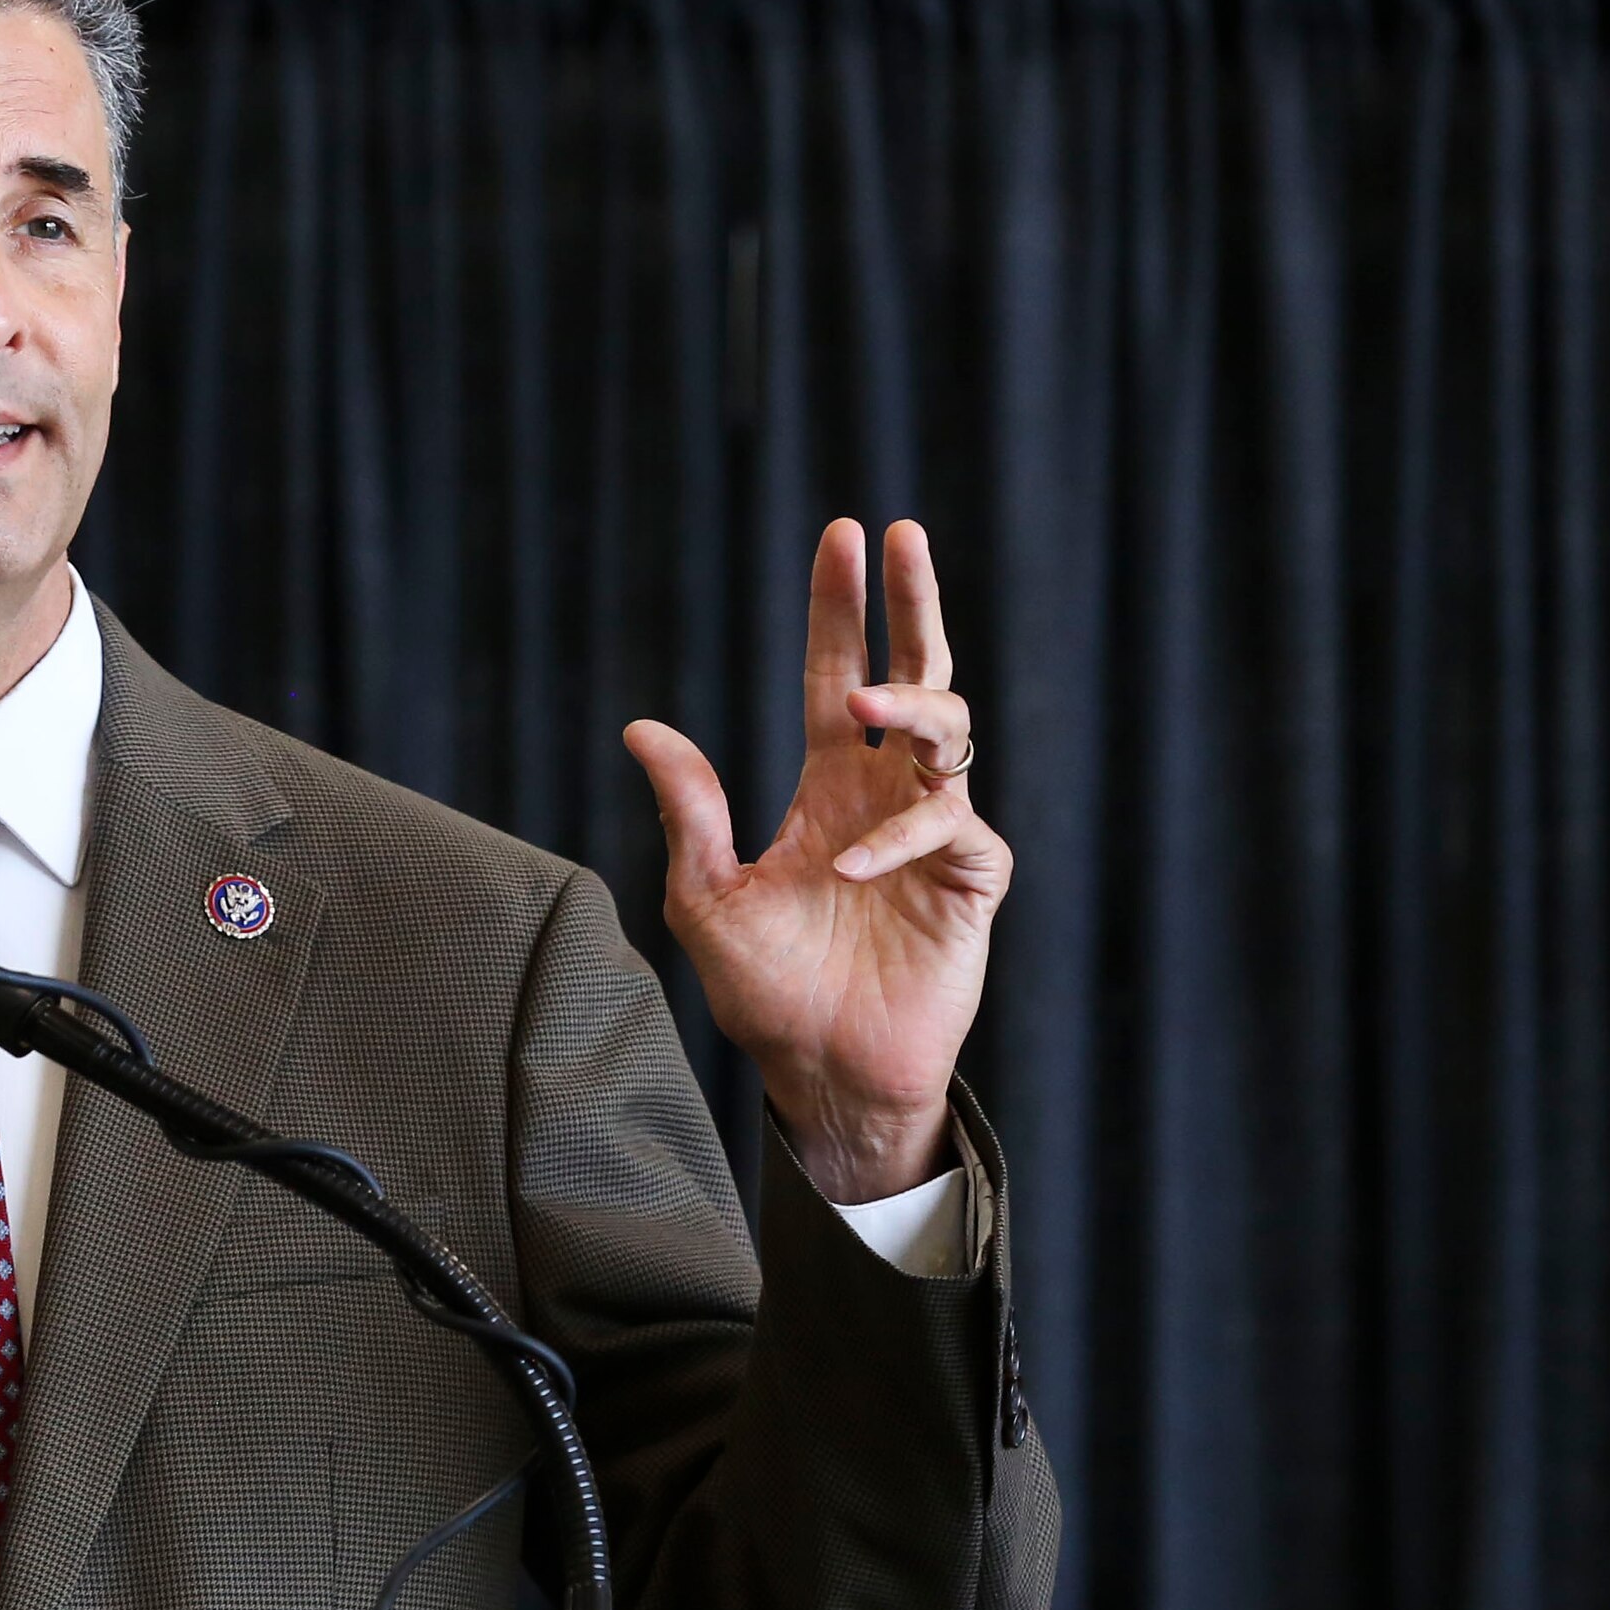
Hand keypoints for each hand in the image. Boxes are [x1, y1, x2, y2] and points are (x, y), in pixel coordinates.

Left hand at [620, 517, 1010, 1204]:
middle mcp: (886, 796)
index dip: (840, 610)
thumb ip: (688, 813)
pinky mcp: (969, 881)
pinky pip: (951, 831)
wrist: (822, 1075)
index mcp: (829, 787)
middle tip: (902, 535)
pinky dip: (902, 839)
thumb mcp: (707, 898)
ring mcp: (934, 834)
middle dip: (912, 605)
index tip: (842, 536)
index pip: (837, 676)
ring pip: (950, 731)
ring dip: (912, 707)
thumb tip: (641, 727)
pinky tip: (852, 871)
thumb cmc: (766, 994)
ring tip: (867, 702)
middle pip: (915, 675)